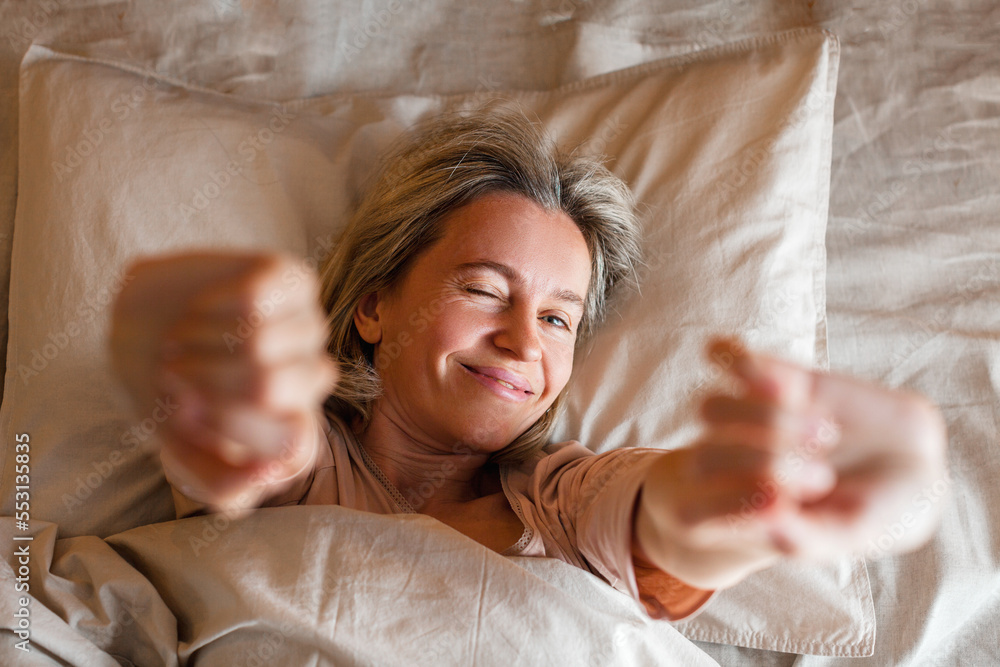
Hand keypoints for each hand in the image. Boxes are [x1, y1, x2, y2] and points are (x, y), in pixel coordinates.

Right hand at [109, 251, 337, 512]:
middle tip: (172, 371)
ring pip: (259, 342)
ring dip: (198, 341)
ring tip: (179, 339)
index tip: (188, 414)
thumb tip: (270, 473)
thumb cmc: (170, 396)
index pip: (290, 447)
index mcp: (298, 431)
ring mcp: (309, 328)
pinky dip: (211, 306)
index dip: (225, 429)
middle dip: (202, 380)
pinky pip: (257, 296)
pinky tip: (196, 309)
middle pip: (266, 387)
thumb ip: (224, 487)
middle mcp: (313, 380)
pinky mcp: (294, 280)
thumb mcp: (183, 456)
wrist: (144, 327)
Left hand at [635, 338, 947, 588]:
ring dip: (767, 421)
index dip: (729, 507)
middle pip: (706, 457)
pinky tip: (789, 382)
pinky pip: (727, 358)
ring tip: (826, 433)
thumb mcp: (850, 535)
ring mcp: (745, 419)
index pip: (693, 515)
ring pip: (713, 409)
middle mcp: (731, 466)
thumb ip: (804, 536)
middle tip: (824, 477)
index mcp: (737, 513)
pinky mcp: (770, 377)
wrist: (915, 465)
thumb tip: (764, 515)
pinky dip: (742, 363)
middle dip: (763, 465)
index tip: (783, 507)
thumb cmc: (877, 513)